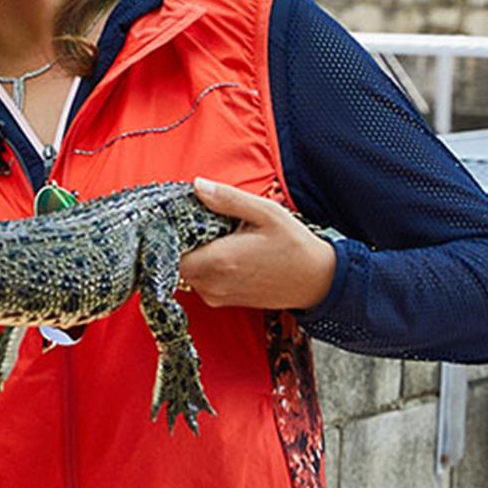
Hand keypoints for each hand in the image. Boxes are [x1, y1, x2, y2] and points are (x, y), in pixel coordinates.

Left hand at [179, 177, 336, 311]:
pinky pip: (199, 282)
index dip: (169, 234)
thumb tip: (197, 185)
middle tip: (195, 223)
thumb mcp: (266, 213)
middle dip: (180, 243)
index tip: (176, 218)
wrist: (318, 282)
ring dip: (192, 255)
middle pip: (174, 263)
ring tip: (212, 237)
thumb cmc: (294, 245)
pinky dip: (202, 267)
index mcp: (220, 260)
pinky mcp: (222, 301)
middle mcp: (214, 283)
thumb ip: (228, 199)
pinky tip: (220, 252)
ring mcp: (217, 295)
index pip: (171, 251)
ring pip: (185, 274)